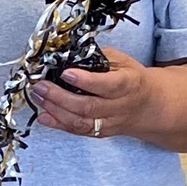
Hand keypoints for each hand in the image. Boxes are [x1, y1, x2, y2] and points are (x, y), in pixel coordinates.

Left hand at [29, 46, 155, 138]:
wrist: (148, 105)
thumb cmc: (131, 78)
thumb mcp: (122, 60)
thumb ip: (98, 58)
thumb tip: (68, 53)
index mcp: (128, 84)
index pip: (107, 85)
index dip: (85, 80)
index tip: (65, 72)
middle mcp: (119, 107)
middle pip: (88, 107)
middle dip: (60, 97)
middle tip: (41, 86)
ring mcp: (110, 122)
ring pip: (81, 122)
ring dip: (55, 111)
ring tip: (37, 97)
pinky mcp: (101, 132)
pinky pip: (78, 131)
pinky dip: (58, 125)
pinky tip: (43, 116)